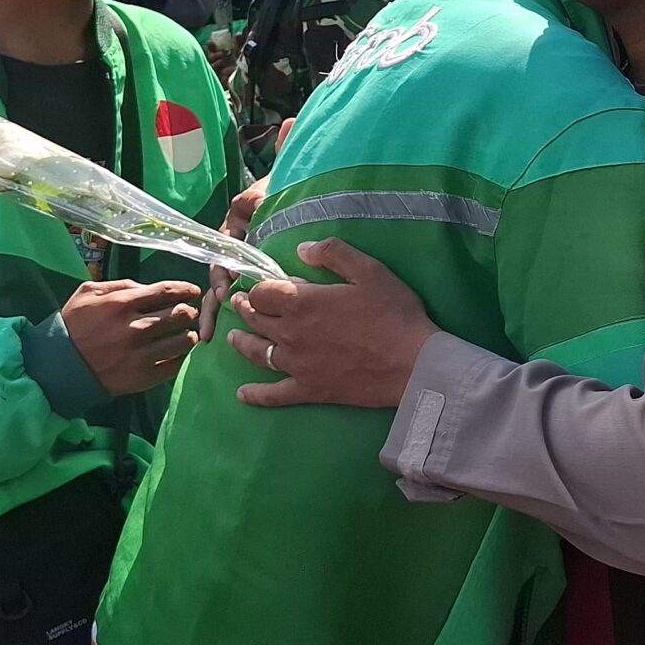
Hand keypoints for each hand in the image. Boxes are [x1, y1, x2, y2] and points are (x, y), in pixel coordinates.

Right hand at [61, 279, 204, 395]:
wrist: (59, 366)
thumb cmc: (73, 325)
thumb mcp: (88, 293)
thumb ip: (120, 285)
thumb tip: (149, 287)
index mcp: (122, 304)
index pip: (167, 291)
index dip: (186, 289)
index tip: (193, 291)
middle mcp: (135, 328)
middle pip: (181, 315)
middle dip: (190, 311)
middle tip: (190, 313)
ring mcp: (140, 355)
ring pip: (183, 341)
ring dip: (189, 334)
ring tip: (186, 333)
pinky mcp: (143, 377)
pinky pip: (175, 365)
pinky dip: (181, 356)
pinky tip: (178, 352)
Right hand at [197, 178, 269, 343]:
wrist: (296, 193)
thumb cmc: (277, 192)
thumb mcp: (265, 192)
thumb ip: (256, 198)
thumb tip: (257, 204)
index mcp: (233, 233)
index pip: (221, 257)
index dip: (220, 276)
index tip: (224, 292)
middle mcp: (235, 252)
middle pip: (219, 281)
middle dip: (213, 305)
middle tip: (210, 328)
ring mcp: (245, 265)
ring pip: (225, 292)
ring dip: (217, 314)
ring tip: (209, 337)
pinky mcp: (258, 276)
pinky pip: (246, 297)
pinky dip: (237, 314)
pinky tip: (232, 336)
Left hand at [227, 238, 435, 409]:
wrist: (412, 365)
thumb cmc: (394, 314)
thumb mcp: (369, 271)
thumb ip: (332, 253)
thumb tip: (300, 249)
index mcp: (302, 303)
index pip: (264, 292)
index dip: (259, 285)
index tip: (260, 283)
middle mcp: (291, 334)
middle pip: (256, 319)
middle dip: (244, 308)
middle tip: (238, 303)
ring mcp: (297, 365)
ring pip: (257, 353)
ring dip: (241, 343)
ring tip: (231, 337)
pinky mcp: (309, 389)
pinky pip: (275, 394)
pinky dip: (256, 395)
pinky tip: (242, 394)